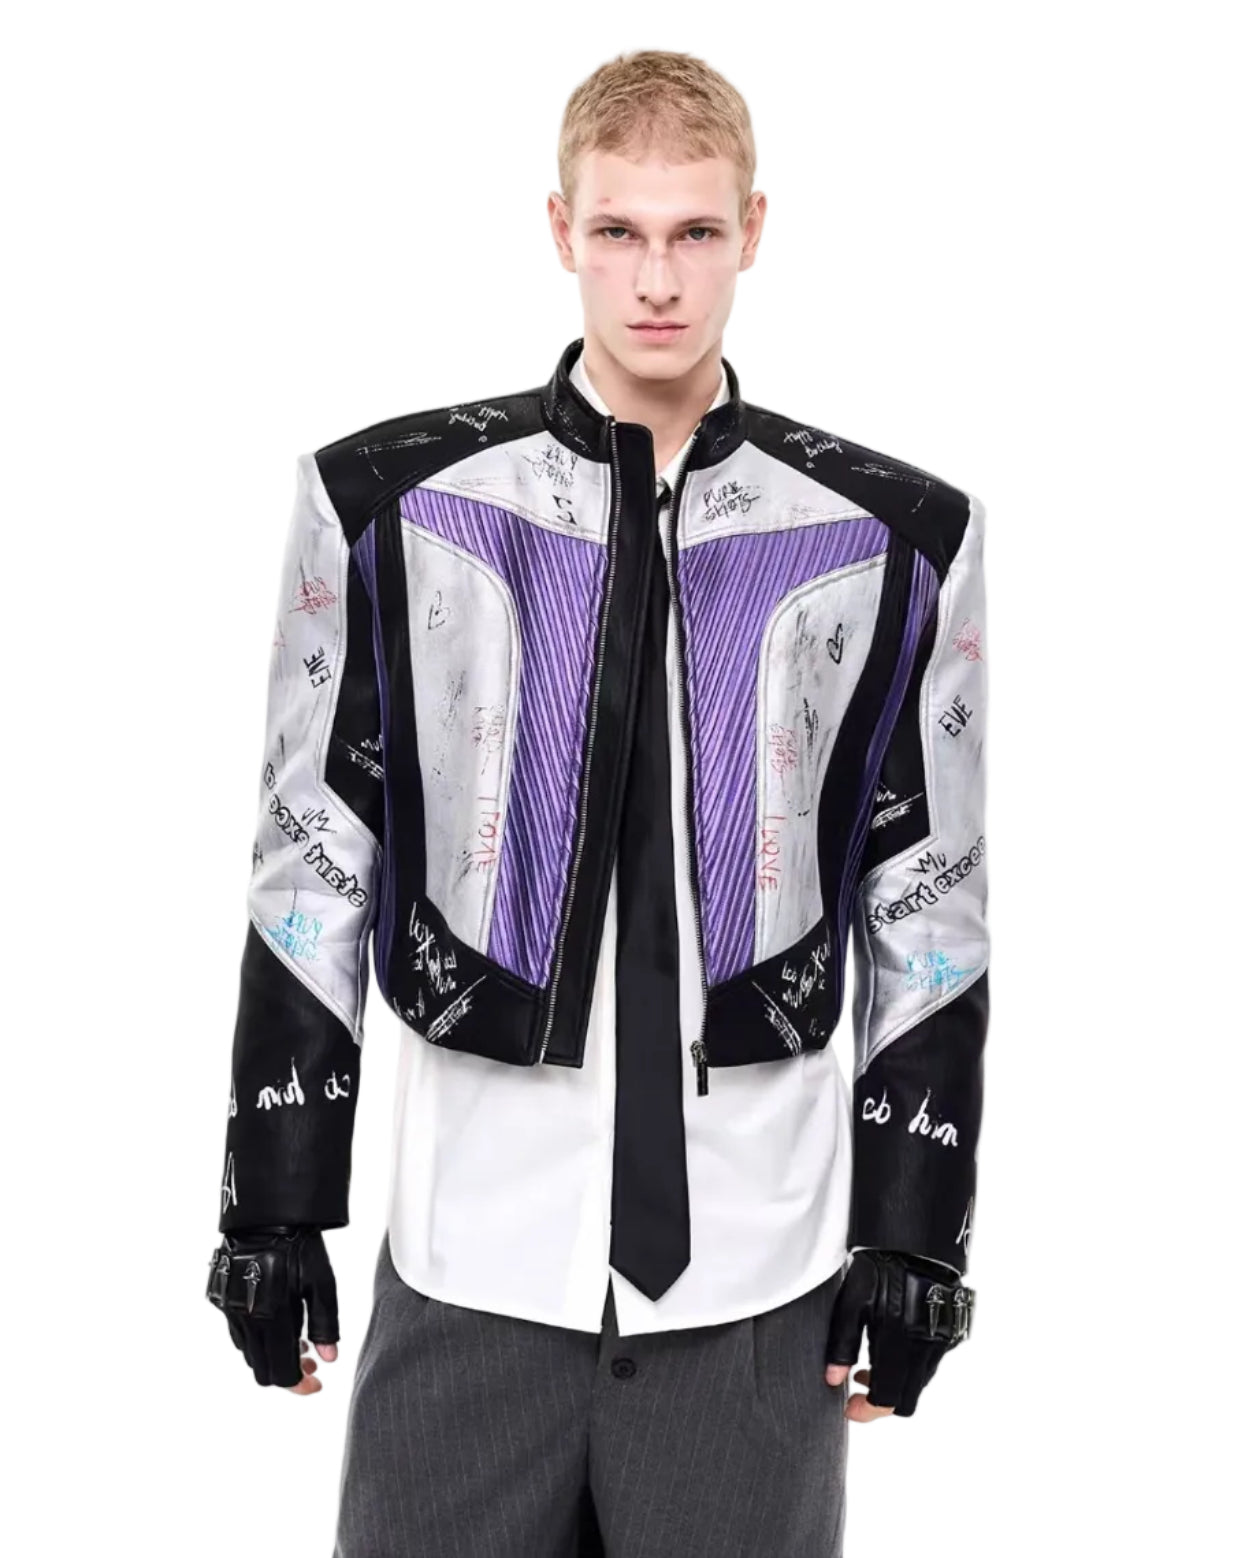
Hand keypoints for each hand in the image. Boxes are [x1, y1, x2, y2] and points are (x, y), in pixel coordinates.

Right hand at [205, 1225, 340, 1389]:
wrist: (266, 1213)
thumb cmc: (299, 1246)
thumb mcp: (322, 1283)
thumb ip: (326, 1324)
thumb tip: (329, 1359)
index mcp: (272, 1318)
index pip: (282, 1373)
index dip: (300, 1386)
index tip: (316, 1383)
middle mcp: (245, 1320)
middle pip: (263, 1371)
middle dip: (287, 1374)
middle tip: (310, 1363)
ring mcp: (229, 1311)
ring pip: (249, 1353)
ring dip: (272, 1356)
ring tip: (297, 1341)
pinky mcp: (220, 1300)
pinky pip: (238, 1333)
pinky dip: (257, 1338)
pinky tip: (276, 1324)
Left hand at [822, 1248, 975, 1418]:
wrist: (918, 1240)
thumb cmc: (880, 1267)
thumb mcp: (852, 1300)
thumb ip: (842, 1343)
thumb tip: (832, 1380)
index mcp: (899, 1342)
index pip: (888, 1400)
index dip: (867, 1412)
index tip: (849, 1407)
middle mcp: (926, 1348)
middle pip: (907, 1400)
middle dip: (881, 1403)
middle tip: (857, 1390)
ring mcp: (943, 1342)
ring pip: (920, 1383)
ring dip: (896, 1384)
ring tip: (868, 1367)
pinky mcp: (951, 1334)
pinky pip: (930, 1364)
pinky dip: (911, 1366)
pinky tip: (892, 1348)